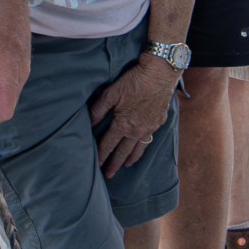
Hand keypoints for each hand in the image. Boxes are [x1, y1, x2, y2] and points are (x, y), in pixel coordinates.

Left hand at [90, 54, 178, 174]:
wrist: (160, 74)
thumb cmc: (134, 81)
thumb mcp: (111, 93)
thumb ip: (98, 110)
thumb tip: (88, 123)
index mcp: (122, 124)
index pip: (108, 145)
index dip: (101, 155)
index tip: (96, 166)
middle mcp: (136, 130)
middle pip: (123, 152)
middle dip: (115, 164)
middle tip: (109, 175)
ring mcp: (149, 127)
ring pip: (138, 148)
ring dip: (130, 158)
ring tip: (125, 166)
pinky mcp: (159, 121)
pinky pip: (149, 139)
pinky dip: (143, 146)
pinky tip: (141, 146)